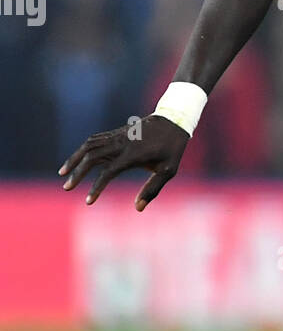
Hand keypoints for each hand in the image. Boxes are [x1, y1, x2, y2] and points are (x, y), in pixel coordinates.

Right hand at [58, 115, 189, 210]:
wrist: (172, 121)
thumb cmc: (171, 149)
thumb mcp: (168, 170)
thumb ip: (152, 189)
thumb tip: (138, 208)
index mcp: (133, 155)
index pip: (107, 172)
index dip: (96, 187)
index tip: (89, 202)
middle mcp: (121, 144)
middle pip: (91, 157)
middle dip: (77, 173)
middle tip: (66, 187)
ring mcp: (116, 136)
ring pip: (88, 146)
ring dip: (74, 159)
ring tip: (62, 173)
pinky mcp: (115, 133)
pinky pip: (94, 140)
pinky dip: (82, 150)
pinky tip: (76, 159)